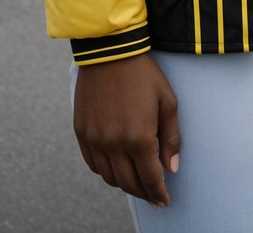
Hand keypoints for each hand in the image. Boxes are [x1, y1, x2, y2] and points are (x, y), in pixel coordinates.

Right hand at [73, 52, 181, 207]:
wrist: (109, 50)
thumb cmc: (142, 74)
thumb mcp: (167, 101)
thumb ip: (171, 137)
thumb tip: (171, 168)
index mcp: (139, 138)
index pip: (150, 179)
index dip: (158, 194)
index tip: (164, 201)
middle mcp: (114, 144)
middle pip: (129, 183)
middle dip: (143, 192)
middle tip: (152, 195)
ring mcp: (95, 139)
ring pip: (109, 177)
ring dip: (124, 184)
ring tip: (135, 181)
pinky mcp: (81, 132)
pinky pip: (93, 164)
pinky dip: (105, 171)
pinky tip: (115, 167)